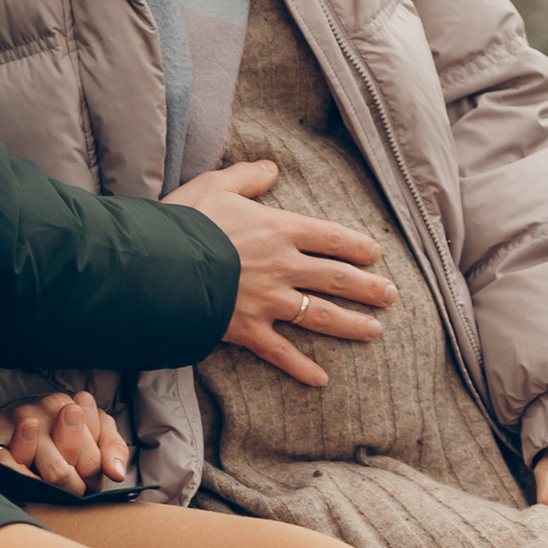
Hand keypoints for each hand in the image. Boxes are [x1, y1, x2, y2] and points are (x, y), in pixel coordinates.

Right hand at [0, 390, 130, 492]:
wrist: (24, 413)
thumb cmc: (67, 431)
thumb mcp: (98, 432)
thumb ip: (113, 449)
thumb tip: (115, 474)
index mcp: (69, 408)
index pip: (89, 462)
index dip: (90, 480)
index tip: (85, 478)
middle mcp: (38, 412)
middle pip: (58, 472)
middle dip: (67, 488)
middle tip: (68, 487)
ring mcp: (10, 423)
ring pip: (24, 468)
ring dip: (36, 485)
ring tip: (43, 484)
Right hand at [172, 157, 394, 387]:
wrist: (156, 265)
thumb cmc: (185, 222)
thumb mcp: (216, 185)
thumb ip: (248, 176)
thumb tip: (272, 168)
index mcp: (279, 230)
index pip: (331, 237)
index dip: (357, 246)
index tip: (376, 254)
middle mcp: (283, 267)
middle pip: (336, 278)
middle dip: (368, 288)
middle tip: (392, 295)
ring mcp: (268, 302)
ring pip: (321, 316)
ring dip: (351, 324)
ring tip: (375, 330)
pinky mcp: (248, 330)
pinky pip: (282, 353)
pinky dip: (302, 368)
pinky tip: (322, 380)